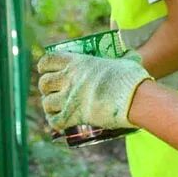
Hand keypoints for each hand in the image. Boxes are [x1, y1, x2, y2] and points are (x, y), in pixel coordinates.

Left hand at [37, 52, 152, 130]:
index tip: (45, 69)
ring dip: (49, 105)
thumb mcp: (124, 60)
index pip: (48, 60)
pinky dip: (54, 122)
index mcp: (77, 62)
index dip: (44, 65)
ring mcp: (69, 98)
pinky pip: (54, 121)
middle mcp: (69, 79)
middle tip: (52, 90)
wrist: (133, 99)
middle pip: (44, 83)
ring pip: (46, 103)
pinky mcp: (73, 117)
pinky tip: (58, 121)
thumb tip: (130, 54)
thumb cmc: (130, 78)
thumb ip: (121, 57)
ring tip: (55, 107)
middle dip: (45, 87)